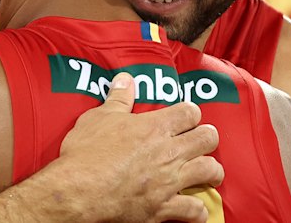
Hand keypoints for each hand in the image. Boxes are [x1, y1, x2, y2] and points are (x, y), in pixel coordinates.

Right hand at [56, 72, 221, 222]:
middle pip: (208, 138)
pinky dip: (199, 211)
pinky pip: (194, 210)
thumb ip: (117, 98)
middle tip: (202, 141)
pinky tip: (197, 209)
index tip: (186, 117)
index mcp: (154, 127)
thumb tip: (125, 79)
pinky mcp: (163, 207)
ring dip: (212, 171)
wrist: (78, 191)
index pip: (190, 112)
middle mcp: (168, 152)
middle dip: (208, 138)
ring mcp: (169, 181)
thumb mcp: (98, 118)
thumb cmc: (86, 154)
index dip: (191, 113)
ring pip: (210, 171)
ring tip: (208, 172)